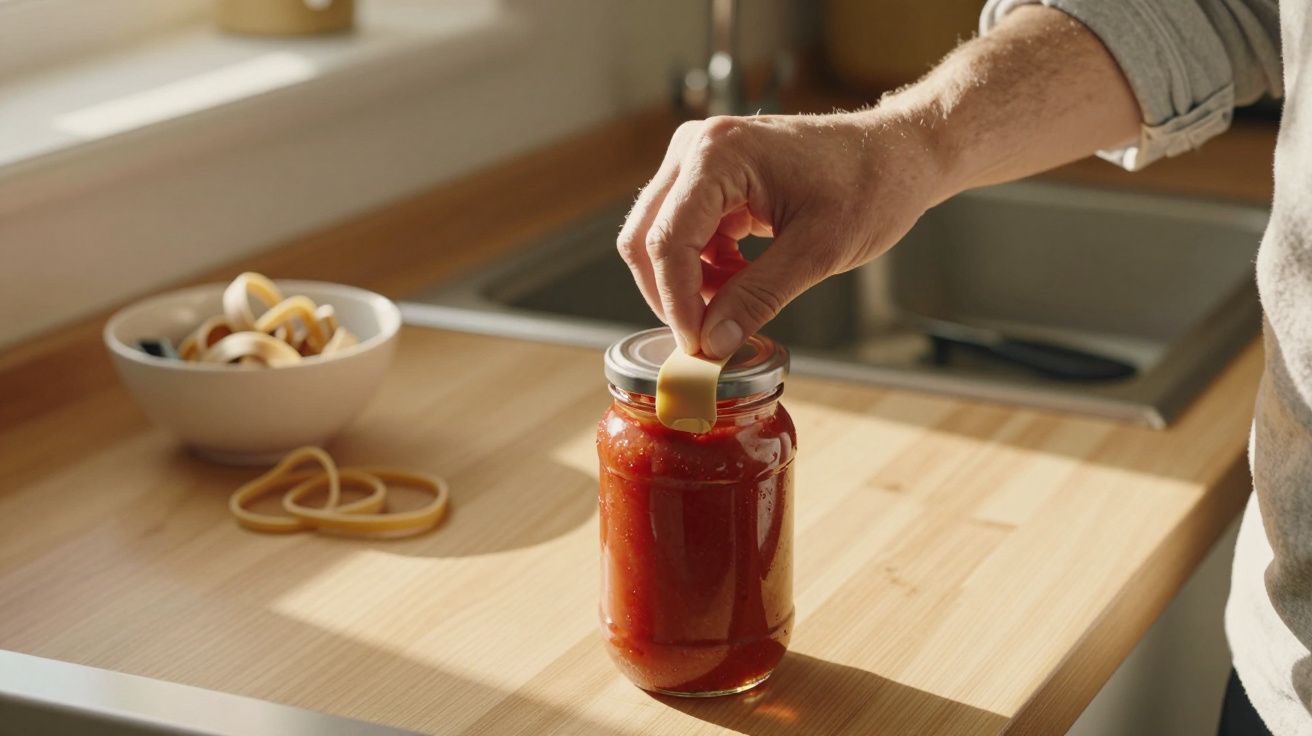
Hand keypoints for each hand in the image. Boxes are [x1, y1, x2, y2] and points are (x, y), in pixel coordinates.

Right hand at [616, 111, 944, 357]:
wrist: (896, 154)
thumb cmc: (870, 186)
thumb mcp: (818, 251)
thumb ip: (758, 297)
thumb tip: (712, 342)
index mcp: (719, 154)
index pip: (668, 241)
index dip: (677, 303)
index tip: (699, 347)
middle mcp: (696, 147)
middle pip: (646, 238)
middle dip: (673, 295)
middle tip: (708, 338)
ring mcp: (698, 159)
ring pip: (658, 239)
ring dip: (689, 283)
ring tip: (738, 301)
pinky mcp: (708, 177)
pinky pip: (682, 233)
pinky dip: (703, 268)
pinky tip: (741, 278)